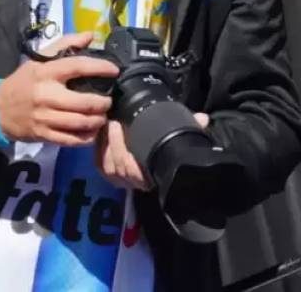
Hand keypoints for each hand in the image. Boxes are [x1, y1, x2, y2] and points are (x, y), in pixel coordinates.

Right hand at [0, 32, 117, 145]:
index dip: (99, 67)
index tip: (114, 70)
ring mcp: (45, 117)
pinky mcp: (44, 135)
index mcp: (46, 72)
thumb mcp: (39, 59)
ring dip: (97, 120)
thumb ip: (65, 45)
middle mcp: (46, 95)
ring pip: (80, 122)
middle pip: (84, 102)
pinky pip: (71, 139)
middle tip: (109, 100)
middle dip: (103, 103)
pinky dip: (86, 137)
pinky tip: (92, 131)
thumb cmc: (23, 81)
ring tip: (103, 116)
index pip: (77, 66)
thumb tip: (90, 35)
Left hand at [96, 112, 210, 190]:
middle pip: (120, 168)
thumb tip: (202, 118)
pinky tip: (99, 134)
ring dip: (104, 146)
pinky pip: (100, 165)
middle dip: (114, 144)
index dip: (129, 157)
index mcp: (154, 174)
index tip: (123, 129)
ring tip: (106, 125)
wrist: (154, 155)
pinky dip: (98, 150)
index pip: (138, 173)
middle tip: (113, 122)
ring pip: (108, 167)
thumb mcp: (176, 135)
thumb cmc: (167, 144)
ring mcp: (123, 180)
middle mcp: (138, 182)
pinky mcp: (110, 175)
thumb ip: (189, 127)